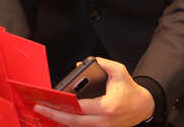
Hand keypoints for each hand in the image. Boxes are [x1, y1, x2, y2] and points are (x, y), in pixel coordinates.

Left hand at [34, 58, 154, 126]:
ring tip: (45, 111)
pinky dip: (69, 123)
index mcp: (108, 106)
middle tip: (40, 107)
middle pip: (74, 122)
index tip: (51, 99)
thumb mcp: (119, 72)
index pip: (81, 107)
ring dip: (60, 120)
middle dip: (55, 115)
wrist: (143, 107)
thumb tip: (81, 64)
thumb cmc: (130, 90)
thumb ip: (102, 63)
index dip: (64, 104)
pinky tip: (59, 116)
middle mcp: (104, 121)